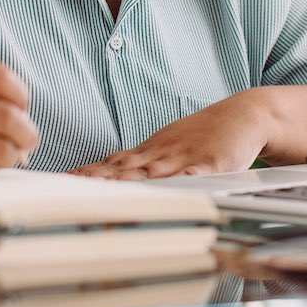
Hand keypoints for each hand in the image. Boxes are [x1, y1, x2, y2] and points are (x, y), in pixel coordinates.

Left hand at [68, 90, 275, 179]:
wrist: (243, 116)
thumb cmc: (205, 135)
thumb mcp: (168, 146)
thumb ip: (141, 162)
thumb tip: (110, 169)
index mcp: (150, 152)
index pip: (111, 165)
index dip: (88, 174)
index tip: (63, 182)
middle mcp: (161, 155)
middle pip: (123, 170)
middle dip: (97, 181)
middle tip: (71, 188)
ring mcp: (184, 159)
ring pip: (150, 173)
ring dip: (125, 182)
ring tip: (103, 191)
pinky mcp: (210, 165)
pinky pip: (191, 175)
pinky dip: (177, 182)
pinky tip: (164, 189)